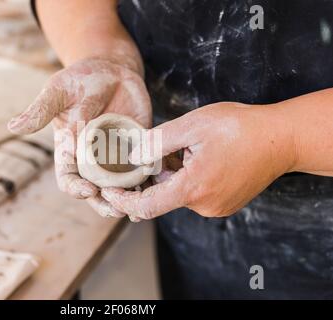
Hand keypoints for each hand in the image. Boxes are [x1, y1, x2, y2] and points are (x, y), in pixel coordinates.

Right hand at [8, 57, 151, 216]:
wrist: (112, 70)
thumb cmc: (80, 78)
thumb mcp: (59, 91)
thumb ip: (41, 111)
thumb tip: (12, 126)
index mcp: (70, 150)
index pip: (68, 177)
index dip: (75, 188)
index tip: (88, 190)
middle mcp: (92, 158)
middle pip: (95, 191)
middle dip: (104, 203)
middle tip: (118, 208)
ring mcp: (115, 156)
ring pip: (119, 187)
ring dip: (127, 199)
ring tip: (139, 206)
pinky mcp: (136, 149)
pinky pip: (141, 170)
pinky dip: (147, 182)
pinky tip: (156, 189)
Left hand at [101, 102, 296, 219]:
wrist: (282, 139)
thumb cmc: (239, 128)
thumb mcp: (192, 125)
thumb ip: (157, 142)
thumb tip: (132, 156)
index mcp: (193, 188)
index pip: (146, 207)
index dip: (123, 200)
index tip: (109, 189)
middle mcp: (204, 205)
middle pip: (162, 196)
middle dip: (151, 176)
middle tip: (151, 151)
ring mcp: (216, 207)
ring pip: (178, 193)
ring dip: (170, 174)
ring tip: (183, 147)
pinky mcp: (224, 203)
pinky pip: (194, 194)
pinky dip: (185, 178)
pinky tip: (195, 157)